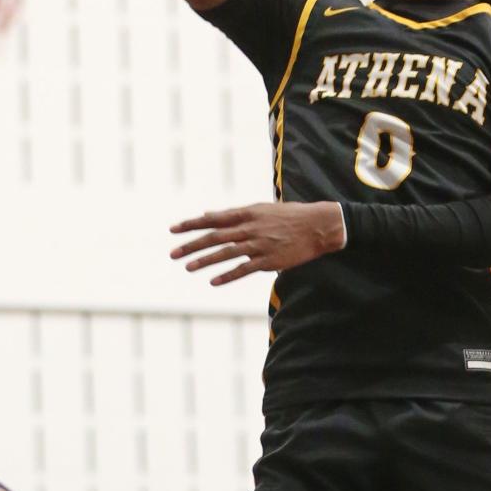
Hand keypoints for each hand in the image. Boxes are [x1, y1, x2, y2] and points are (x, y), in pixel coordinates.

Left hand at [170, 202, 345, 285]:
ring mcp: (259, 245)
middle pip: (215, 237)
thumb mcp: (260, 209)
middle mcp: (250, 228)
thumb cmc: (288, 216)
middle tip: (173, 254)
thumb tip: (209, 214)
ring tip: (188, 267)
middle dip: (192, 245)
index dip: (192, 224)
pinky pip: (244, 269)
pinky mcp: (269, 260)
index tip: (173, 230)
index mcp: (246, 213)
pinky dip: (228, 275)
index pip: (213, 219)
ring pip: (226, 253)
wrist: (317, 226)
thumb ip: (234, 214)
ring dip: (205, 261)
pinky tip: (213, 282)